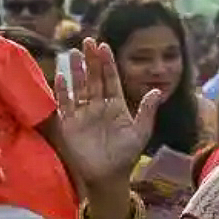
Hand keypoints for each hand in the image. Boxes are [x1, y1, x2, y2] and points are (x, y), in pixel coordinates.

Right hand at [55, 38, 161, 190]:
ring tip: (74, 53)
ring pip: (78, 87)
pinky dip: (62, 91)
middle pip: (93, 78)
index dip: (107, 63)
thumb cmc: (126, 155)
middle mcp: (98, 106)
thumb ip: (146, 111)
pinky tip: (61, 76)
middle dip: (91, 60)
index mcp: (115, 105)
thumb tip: (157, 90)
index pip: (111, 79)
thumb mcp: (140, 132)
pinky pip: (64, 104)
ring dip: (76, 71)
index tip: (105, 46)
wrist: (108, 177)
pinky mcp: (69, 124)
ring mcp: (82, 114)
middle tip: (88, 41)